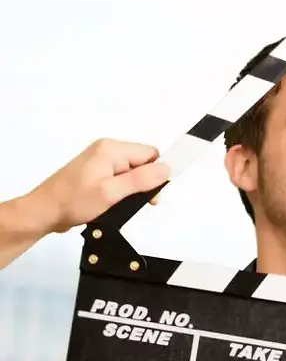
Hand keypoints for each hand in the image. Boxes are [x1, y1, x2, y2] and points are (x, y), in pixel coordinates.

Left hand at [30, 138, 169, 233]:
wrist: (43, 212)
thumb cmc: (74, 202)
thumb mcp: (111, 192)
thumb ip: (141, 180)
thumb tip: (167, 169)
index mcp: (111, 149)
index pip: (150, 154)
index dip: (156, 173)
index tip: (152, 194)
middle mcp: (107, 150)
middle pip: (143, 162)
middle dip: (146, 183)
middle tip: (137, 203)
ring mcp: (101, 161)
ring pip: (133, 172)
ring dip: (134, 189)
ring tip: (121, 204)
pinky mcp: (97, 173)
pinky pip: (121, 178)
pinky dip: (123, 191)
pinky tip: (115, 202)